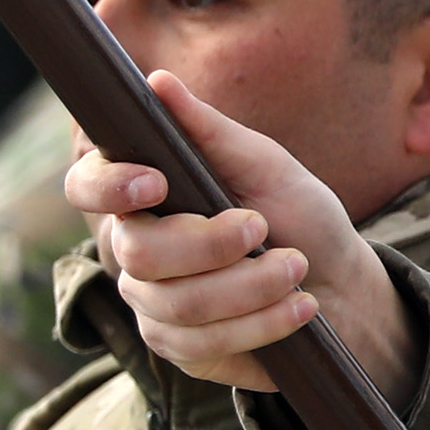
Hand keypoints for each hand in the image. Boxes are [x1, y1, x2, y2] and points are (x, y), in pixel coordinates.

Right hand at [68, 74, 412, 405]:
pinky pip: (203, 343)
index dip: (108, 187)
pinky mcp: (180, 348)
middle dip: (212, 243)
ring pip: (178, 303)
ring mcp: (152, 303)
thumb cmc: (298, 216)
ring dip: (251, 285)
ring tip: (297, 268)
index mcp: (144, 194)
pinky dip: (262, 323)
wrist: (342, 287)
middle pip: (138, 252)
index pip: (87, 186)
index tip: (157, 182)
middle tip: (265, 229)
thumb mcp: (265, 165)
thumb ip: (209, 131)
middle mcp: (135, 248)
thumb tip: (156, 81)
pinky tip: (300, 308)